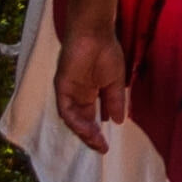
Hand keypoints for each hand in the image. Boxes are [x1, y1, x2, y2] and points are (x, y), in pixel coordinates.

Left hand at [54, 16, 131, 146]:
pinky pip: (66, 110)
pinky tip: (88, 128)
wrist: (95, 33)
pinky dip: (76, 121)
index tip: (107, 146)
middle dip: (90, 137)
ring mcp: (68, 92)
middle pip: (81, 122)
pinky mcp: (61, 87)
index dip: (98, 133)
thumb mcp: (115, 81)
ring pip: (73, 119)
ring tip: (96, 141)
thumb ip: (115, 101)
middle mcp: (77, 95)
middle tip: (101, 148)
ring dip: (83, 132)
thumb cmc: (106, 51)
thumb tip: (119, 121)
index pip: (91, 119)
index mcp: (90, 93)